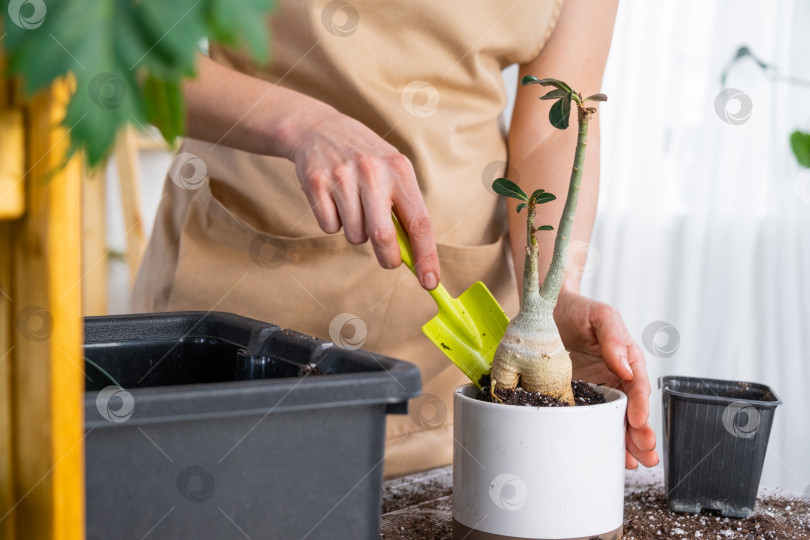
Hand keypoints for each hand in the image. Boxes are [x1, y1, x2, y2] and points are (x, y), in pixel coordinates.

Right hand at [286, 104, 439, 289]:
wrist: (319, 129)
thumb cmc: (365, 159)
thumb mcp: (392, 172)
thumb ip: (405, 210)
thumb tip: (416, 256)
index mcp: (400, 170)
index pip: (419, 222)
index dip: (426, 256)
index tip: (430, 282)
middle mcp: (373, 172)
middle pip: (383, 236)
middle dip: (388, 258)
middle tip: (388, 261)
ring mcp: (343, 177)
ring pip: (355, 235)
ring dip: (357, 233)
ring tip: (353, 207)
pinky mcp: (317, 183)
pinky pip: (330, 227)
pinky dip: (334, 223)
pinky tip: (334, 200)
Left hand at [553, 289, 658, 468]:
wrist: (548, 309)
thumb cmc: (578, 310)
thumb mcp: (600, 316)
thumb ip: (613, 337)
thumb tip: (624, 366)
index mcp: (627, 360)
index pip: (637, 385)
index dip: (640, 405)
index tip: (638, 421)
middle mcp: (616, 378)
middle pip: (631, 410)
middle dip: (641, 433)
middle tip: (647, 453)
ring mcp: (597, 390)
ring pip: (615, 420)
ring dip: (626, 443)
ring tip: (635, 463)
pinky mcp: (578, 397)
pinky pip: (590, 419)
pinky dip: (599, 437)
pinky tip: (607, 455)